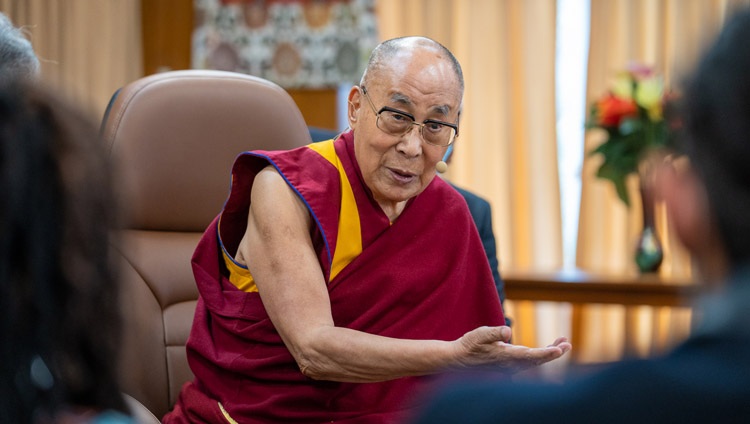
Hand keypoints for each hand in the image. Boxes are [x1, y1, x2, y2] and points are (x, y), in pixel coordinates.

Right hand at [453, 326, 571, 371]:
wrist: (459, 359)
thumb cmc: (469, 345)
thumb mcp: (480, 334)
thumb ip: (494, 332)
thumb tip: (508, 332)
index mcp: (506, 356)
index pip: (531, 356)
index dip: (546, 354)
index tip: (559, 350)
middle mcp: (511, 364)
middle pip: (538, 361)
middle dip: (554, 352)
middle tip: (567, 344)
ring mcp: (512, 366)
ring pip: (536, 362)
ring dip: (550, 352)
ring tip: (563, 342)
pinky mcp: (511, 365)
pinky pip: (531, 361)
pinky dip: (542, 354)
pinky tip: (549, 348)